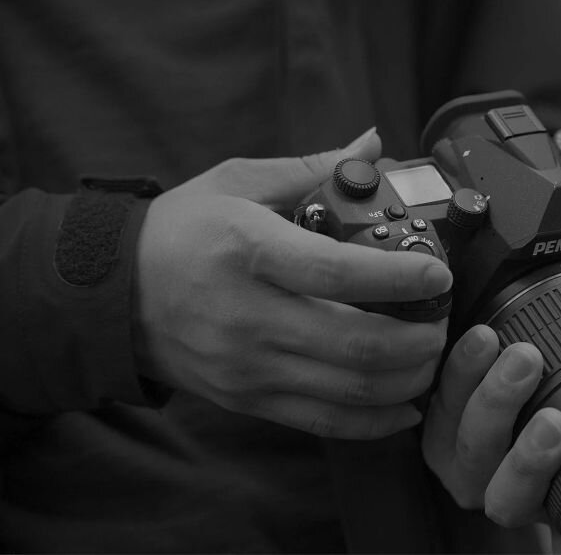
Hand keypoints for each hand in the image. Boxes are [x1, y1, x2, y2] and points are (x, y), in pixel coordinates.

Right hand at [134, 128, 451, 438]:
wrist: (110, 295)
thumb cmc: (180, 231)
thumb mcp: (237, 183)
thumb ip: (311, 167)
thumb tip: (371, 144)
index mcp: (249, 252)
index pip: (338, 273)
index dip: (400, 277)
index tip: (439, 273)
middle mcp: (250, 317)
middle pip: (357, 344)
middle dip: (419, 339)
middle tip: (444, 319)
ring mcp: (249, 367)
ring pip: (350, 390)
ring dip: (408, 378)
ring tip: (431, 354)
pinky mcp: (249, 399)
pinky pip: (326, 422)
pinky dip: (376, 421)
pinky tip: (406, 402)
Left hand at [421, 325, 560, 526]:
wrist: (539, 395)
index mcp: (533, 491)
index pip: (520, 497)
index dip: (533, 468)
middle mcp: (487, 476)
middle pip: (477, 458)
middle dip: (500, 408)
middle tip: (528, 362)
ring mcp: (456, 445)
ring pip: (449, 423)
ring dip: (473, 379)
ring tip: (499, 338)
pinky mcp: (435, 410)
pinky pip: (430, 391)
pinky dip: (452, 363)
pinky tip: (475, 333)